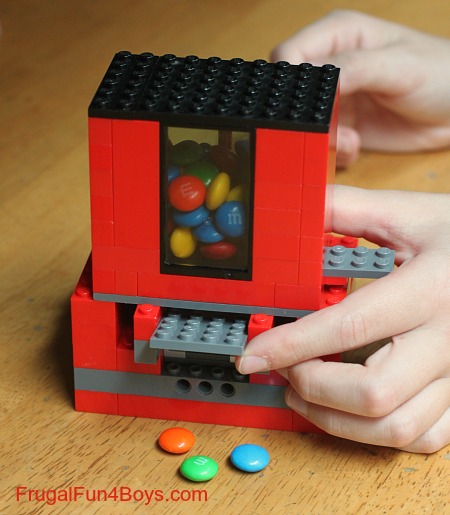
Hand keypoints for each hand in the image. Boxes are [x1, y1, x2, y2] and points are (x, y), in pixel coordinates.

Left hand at [236, 185, 449, 452]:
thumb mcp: (407, 212)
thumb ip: (346, 210)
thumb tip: (294, 212)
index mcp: (429, 289)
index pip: (350, 326)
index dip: (292, 345)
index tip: (253, 353)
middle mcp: (449, 339)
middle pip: (373, 393)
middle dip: (311, 386)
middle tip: (281, 367)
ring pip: (396, 428)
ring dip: (335, 420)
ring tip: (302, 393)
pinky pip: (425, 436)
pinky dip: (378, 432)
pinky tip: (352, 408)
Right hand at [272, 10, 449, 166]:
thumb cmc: (439, 74)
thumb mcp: (398, 65)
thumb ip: (353, 67)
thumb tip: (313, 80)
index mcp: (338, 35)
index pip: (289, 53)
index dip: (288, 80)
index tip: (304, 106)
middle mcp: (330, 67)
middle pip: (290, 94)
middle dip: (305, 117)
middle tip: (332, 129)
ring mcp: (333, 99)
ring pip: (302, 124)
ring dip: (321, 139)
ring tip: (351, 141)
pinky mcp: (340, 127)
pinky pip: (319, 143)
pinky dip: (332, 151)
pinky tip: (355, 147)